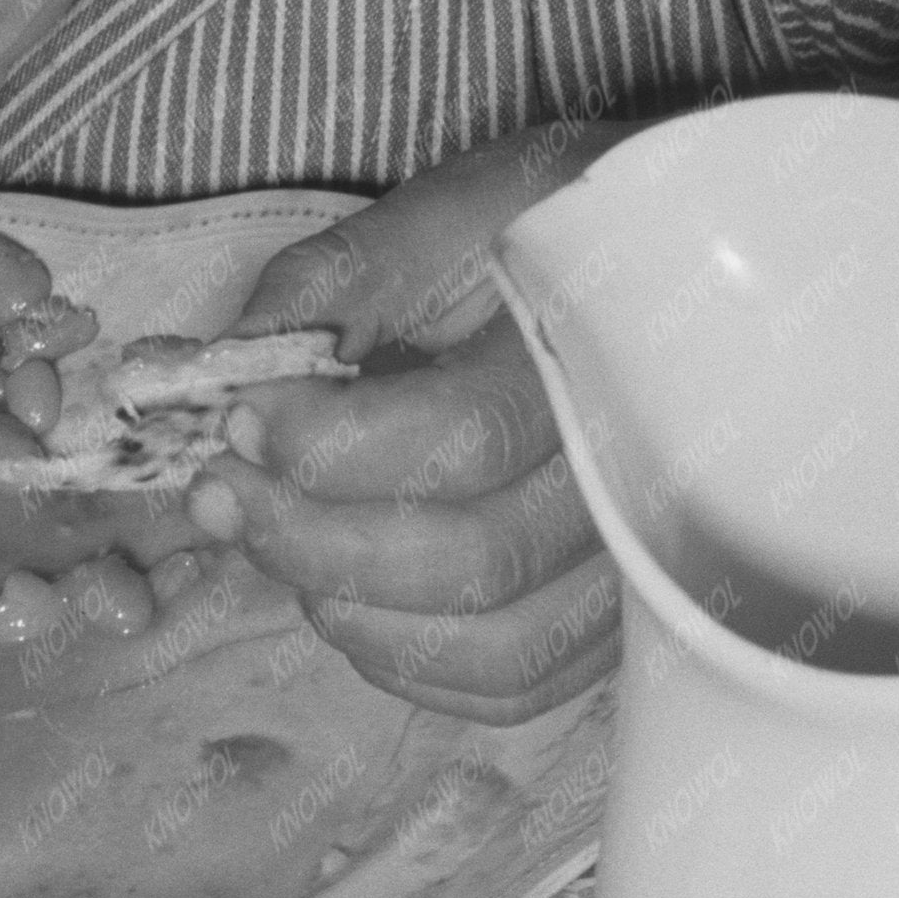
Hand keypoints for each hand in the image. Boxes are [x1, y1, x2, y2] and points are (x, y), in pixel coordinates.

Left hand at [185, 129, 638, 718]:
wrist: (676, 269)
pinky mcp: (618, 617)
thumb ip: (340, 281)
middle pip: (470, 562)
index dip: (326, 446)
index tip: (241, 415)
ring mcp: (642, 563)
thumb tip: (232, 374)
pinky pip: (515, 687)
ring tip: (282, 542)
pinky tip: (350, 598)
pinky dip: (411, 667)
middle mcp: (642, 475)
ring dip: (353, 612)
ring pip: (493, 647)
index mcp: (604, 351)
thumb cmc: (553, 234)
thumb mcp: (454, 210)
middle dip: (310, 538)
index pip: (461, 440)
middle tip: (221, 491)